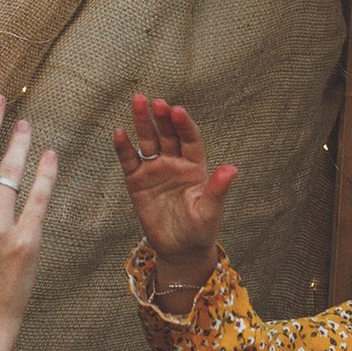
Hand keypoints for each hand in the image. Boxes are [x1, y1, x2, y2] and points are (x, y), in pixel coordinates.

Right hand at [111, 92, 236, 280]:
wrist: (179, 249)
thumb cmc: (199, 229)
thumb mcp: (211, 211)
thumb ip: (218, 189)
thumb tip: (232, 169)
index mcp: (195, 166)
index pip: (190, 139)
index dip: (184, 125)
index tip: (178, 110)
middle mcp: (175, 163)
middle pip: (167, 134)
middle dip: (162, 117)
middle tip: (156, 101)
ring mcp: (155, 170)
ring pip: (148, 141)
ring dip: (143, 122)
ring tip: (138, 102)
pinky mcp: (137, 181)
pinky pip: (130, 160)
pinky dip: (124, 147)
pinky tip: (119, 133)